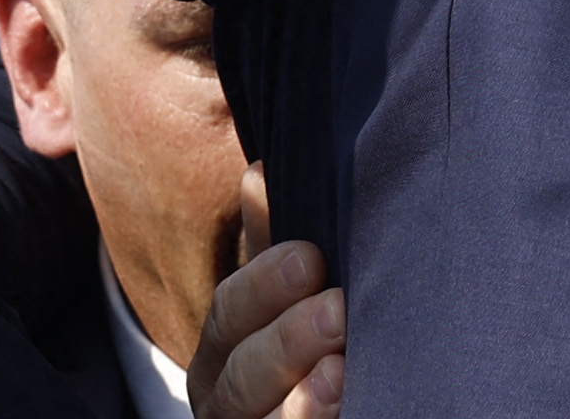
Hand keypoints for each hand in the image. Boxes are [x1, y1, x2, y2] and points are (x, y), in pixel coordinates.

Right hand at [190, 165, 343, 418]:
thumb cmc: (302, 338)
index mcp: (221, 351)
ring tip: (340, 372)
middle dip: (288, 341)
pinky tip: (349, 407)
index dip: (265, 284)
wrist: (327, 408)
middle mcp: (226, 402)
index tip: (311, 257)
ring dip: (303, 401)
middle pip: (243, 373)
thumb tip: (260, 173)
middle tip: (337, 312)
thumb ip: (271, 241)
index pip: (230, 312)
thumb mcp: (282, 292)